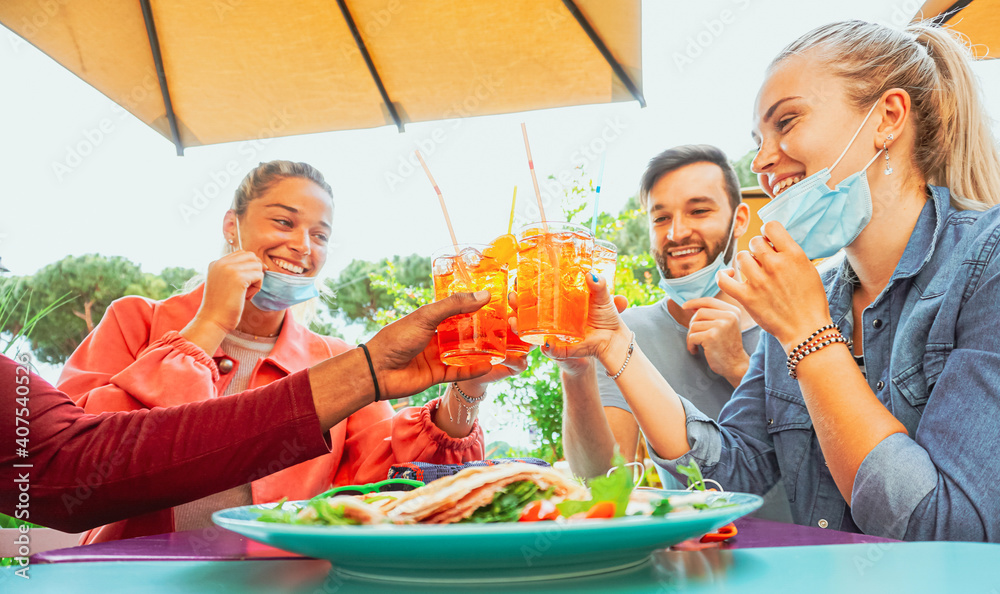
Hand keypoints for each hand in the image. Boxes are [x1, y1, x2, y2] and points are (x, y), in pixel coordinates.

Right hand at [192, 251, 264, 332]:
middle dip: (254, 271)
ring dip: (256, 280)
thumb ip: (235, 271)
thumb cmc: (221, 306)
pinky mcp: (238, 277)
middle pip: (251, 256)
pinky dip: (257, 287)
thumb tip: (260, 263)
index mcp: (215, 263)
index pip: (241, 254)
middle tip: (248, 287)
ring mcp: (229, 268)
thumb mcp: (224, 283)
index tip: (248, 281)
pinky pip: (259, 275)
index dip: (249, 266)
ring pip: (257, 265)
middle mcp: (221, 262)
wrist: (213, 320)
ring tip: (245, 293)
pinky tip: (246, 297)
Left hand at [366, 291, 492, 398]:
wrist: (377, 370)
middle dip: (482, 331)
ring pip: (464, 353)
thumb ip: (455, 306)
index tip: (496, 303)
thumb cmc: (397, 337)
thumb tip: (484, 295)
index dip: (475, 307)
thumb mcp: (427, 316)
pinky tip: (489, 366)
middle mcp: (436, 336)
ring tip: (503, 347)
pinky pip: (459, 372)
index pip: (457, 310)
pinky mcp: (437, 375)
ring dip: (481, 351)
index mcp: (431, 318)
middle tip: (505, 327)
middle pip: (464, 333)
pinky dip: (473, 369)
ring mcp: (437, 356)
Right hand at [511, 272, 629, 369]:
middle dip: (516, 305)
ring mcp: (555, 334)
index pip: (537, 294)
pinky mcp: (564, 349)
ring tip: (513, 320)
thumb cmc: (605, 317)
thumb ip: (600, 287)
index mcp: (559, 303)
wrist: (614, 339)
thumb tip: (592, 275)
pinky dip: (549, 349)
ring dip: (520, 327)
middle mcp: (553, 319)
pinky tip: (545, 344)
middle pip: (527, 312)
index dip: (524, 287)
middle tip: (512, 296)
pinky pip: (553, 351)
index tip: (517, 279)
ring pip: (532, 332)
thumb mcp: (603, 298)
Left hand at [681, 297, 749, 386]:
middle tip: (696, 336)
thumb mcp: (726, 325)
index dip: (695, 302)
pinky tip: (696, 351)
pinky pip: (692, 336)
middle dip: (693, 324)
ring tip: (697, 345)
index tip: (684, 306)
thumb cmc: (727, 345)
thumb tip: (692, 305)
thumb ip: (713, 314)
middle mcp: (729, 316)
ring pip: (694, 325)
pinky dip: (690, 345)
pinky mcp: (711, 336)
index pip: (709, 300)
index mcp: (733, 311)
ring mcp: (720, 326)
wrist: (735, 364)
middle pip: (699, 312)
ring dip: (691, 336)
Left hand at [717, 221, 832, 352]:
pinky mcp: (746, 297)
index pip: (771, 226)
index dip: (768, 232)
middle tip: (764, 263)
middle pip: (754, 242)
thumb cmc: (811, 301)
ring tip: (754, 274)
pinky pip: (724, 279)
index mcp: (793, 255)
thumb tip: (772, 241)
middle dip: (758, 250)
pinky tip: (730, 275)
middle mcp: (775, 264)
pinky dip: (723, 275)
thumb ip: (790, 254)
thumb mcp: (808, 269)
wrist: (807, 329)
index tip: (770, 242)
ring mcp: (759, 281)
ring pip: (741, 257)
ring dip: (746, 264)